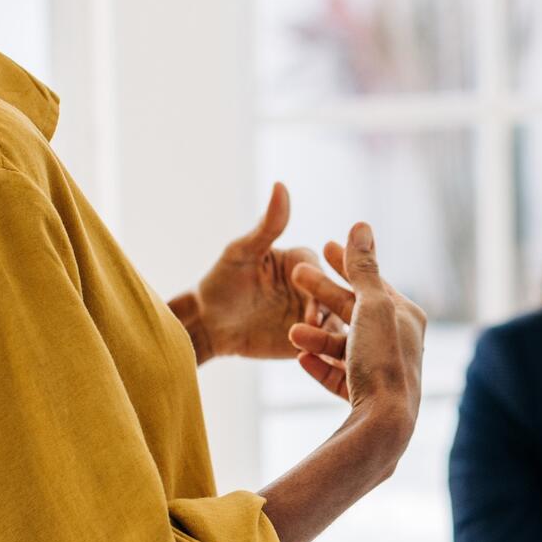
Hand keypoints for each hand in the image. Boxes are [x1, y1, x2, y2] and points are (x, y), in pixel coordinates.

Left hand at [183, 183, 325, 361]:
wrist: (209, 323)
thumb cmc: (221, 281)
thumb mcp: (242, 252)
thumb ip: (267, 225)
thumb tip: (281, 185)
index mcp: (301, 261)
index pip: (317, 268)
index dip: (315, 281)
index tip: (309, 294)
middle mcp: (311, 287)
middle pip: (330, 296)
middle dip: (326, 308)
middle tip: (314, 321)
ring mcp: (311, 315)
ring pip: (332, 323)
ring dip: (328, 333)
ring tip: (317, 343)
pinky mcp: (307, 341)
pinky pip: (323, 346)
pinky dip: (324, 352)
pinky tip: (318, 357)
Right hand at [285, 223, 426, 431]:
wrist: (384, 424)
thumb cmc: (382, 360)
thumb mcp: (371, 305)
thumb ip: (362, 267)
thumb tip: (361, 226)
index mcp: (405, 317)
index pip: (373, 282)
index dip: (348, 262)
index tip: (323, 245)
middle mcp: (398, 342)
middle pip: (354, 311)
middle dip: (323, 293)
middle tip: (296, 274)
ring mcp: (382, 371)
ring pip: (343, 344)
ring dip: (316, 335)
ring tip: (292, 332)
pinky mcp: (366, 397)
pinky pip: (338, 375)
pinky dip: (319, 365)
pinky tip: (300, 358)